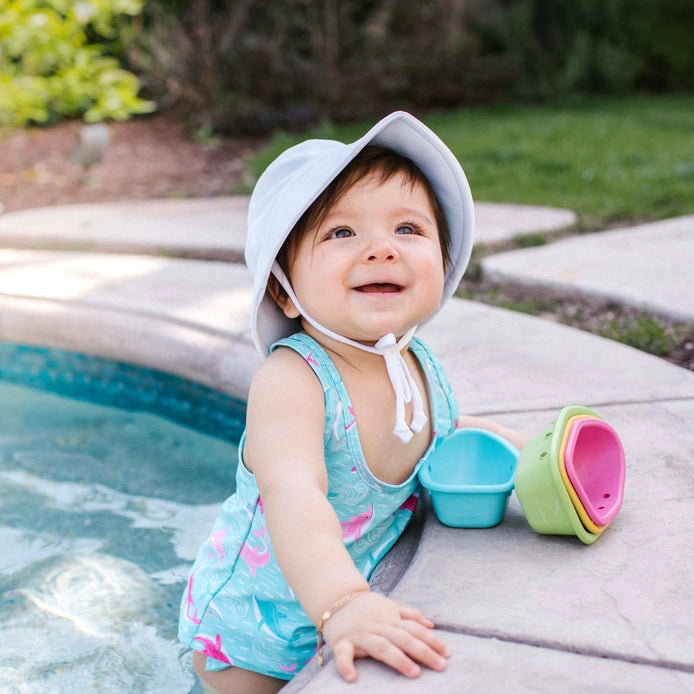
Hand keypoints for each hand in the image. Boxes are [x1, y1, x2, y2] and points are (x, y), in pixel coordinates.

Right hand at [321, 592, 449, 681]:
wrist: (336, 596)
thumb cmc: (366, 606)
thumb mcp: (390, 606)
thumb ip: (410, 615)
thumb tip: (431, 624)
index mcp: (391, 619)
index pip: (415, 630)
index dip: (432, 641)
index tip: (447, 654)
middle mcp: (379, 626)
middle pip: (404, 639)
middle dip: (423, 652)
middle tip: (440, 666)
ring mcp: (361, 634)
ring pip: (382, 646)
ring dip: (398, 659)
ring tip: (414, 673)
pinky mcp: (342, 641)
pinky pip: (343, 654)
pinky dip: (346, 665)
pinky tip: (352, 678)